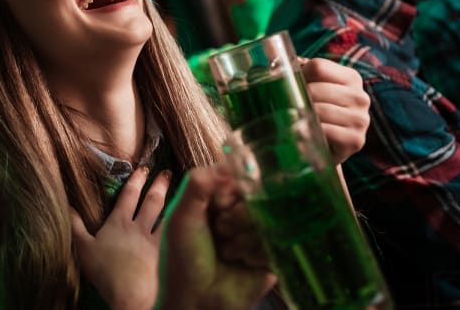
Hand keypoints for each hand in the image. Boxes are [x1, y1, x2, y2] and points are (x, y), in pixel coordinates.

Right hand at [71, 167, 170, 309]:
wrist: (131, 293)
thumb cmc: (105, 271)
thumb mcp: (83, 247)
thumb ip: (75, 225)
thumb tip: (67, 204)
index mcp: (119, 222)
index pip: (129, 195)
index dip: (136, 179)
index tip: (143, 167)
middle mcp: (139, 227)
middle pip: (151, 201)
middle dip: (158, 184)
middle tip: (165, 172)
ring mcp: (154, 240)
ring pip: (165, 215)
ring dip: (171, 201)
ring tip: (179, 190)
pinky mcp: (165, 254)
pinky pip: (172, 234)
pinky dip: (178, 224)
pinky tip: (184, 220)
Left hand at [158, 164, 276, 309]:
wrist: (194, 302)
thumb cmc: (182, 259)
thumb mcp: (181, 215)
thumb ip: (198, 182)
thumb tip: (230, 163)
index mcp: (219, 197)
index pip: (239, 175)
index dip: (231, 189)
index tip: (218, 204)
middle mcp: (241, 211)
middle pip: (258, 195)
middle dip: (236, 217)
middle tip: (220, 232)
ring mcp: (258, 232)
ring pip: (269, 218)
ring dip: (244, 238)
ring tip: (227, 252)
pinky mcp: (273, 254)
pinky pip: (277, 241)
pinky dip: (256, 252)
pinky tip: (242, 262)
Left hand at [301, 58, 370, 163]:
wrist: (326, 148)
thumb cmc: (315, 111)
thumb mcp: (309, 85)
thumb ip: (293, 66)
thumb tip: (269, 43)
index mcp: (351, 77)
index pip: (318, 66)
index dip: (299, 76)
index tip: (293, 87)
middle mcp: (360, 97)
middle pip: (316, 89)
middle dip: (299, 98)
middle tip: (292, 108)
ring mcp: (361, 119)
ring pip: (320, 110)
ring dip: (303, 117)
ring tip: (297, 121)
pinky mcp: (355, 140)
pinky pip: (326, 131)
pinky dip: (311, 133)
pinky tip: (306, 134)